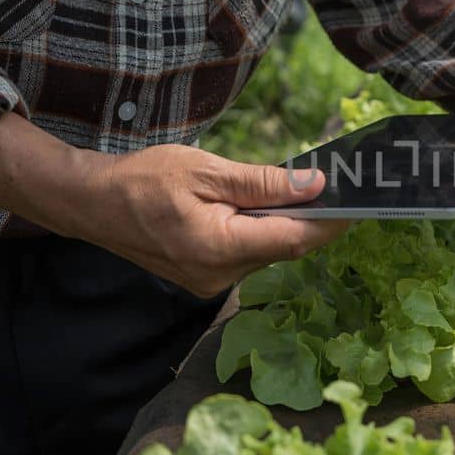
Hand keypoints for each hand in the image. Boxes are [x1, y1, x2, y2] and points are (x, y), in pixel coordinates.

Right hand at [0, 113, 348, 297]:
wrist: (91, 204)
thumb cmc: (143, 179)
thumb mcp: (206, 171)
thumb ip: (263, 183)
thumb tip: (315, 186)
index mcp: (219, 248)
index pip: (295, 239)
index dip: (333, 221)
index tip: (362, 201)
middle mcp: (219, 276)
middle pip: (285, 248)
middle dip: (314, 218)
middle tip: (339, 185)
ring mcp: (211, 283)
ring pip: (268, 252)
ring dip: (288, 224)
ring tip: (306, 191)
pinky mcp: (205, 279)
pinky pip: (248, 254)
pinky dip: (263, 231)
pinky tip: (269, 208)